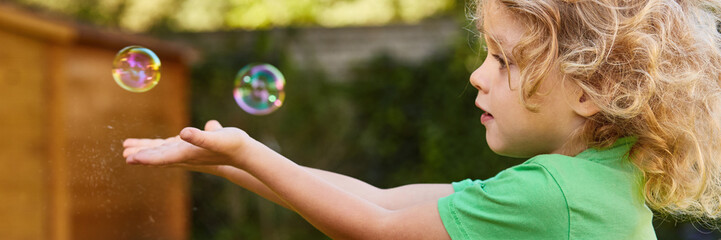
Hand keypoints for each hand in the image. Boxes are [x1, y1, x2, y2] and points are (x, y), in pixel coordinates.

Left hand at [123, 120, 252, 168]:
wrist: (243, 153)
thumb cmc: (233, 144)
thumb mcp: (218, 137)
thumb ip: (202, 136)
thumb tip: (185, 133)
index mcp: (188, 153)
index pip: (163, 157)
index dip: (146, 157)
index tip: (131, 158)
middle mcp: (185, 155)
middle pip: (157, 156)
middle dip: (141, 154)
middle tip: (124, 154)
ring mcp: (187, 152)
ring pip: (160, 152)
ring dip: (144, 150)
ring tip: (127, 148)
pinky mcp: (190, 146)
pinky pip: (167, 147)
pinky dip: (156, 146)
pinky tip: (148, 144)